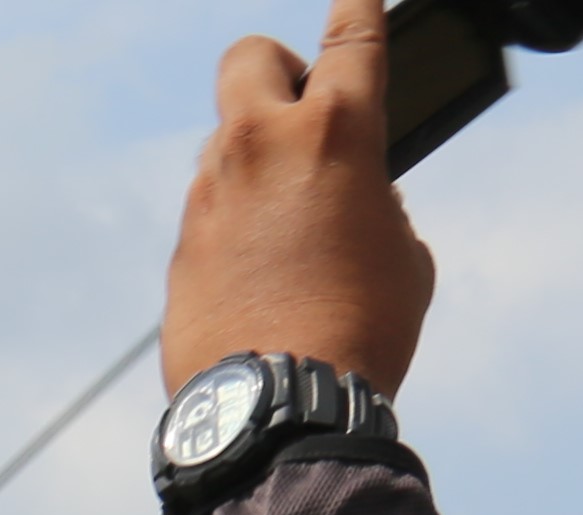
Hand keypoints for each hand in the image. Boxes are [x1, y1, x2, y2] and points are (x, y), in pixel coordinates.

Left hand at [167, 0, 436, 396]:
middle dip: (276, 68)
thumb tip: (351, 202)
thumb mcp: (403, 255)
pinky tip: (258, 274)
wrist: (280, 407)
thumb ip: (376, 204)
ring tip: (290, 223)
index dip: (357, 7)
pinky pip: (210, 213)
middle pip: (250, 57)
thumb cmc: (361, 330)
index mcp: (337, 131)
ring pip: (224, 144)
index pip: (350, 35)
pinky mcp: (179, 246)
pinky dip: (234, 226)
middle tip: (301, 108)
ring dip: (254, 162)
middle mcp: (261, 145)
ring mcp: (210, 193)